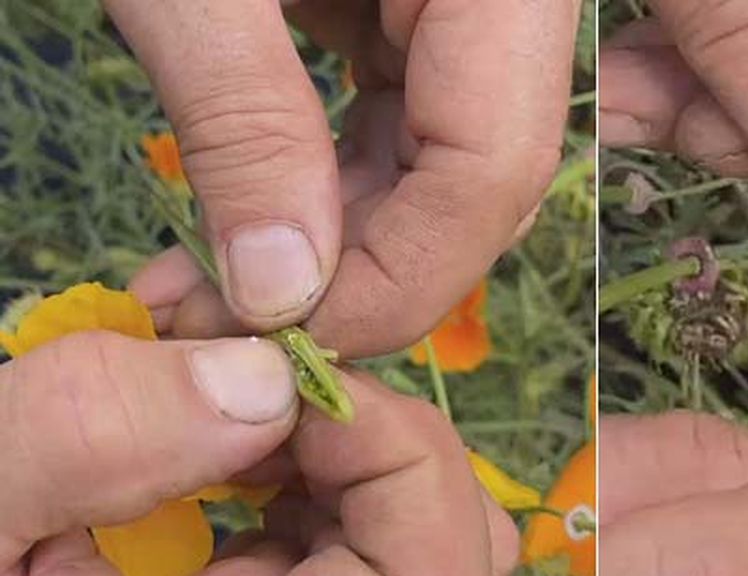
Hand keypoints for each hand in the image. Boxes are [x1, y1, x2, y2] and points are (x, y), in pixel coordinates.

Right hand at [0, 332, 515, 575]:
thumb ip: (81, 442)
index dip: (402, 460)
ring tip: (202, 387)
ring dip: (323, 440)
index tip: (286, 372)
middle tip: (238, 362)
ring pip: (402, 538)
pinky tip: (196, 434)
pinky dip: (289, 465)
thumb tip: (259, 376)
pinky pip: (338, 538)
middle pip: (447, 560)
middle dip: (363, 434)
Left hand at [108, 0, 578, 356]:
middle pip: (483, 172)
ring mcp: (465, 1)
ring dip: (344, 237)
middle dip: (368, 268)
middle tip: (241, 324)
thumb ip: (246, 120)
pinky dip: (334, 180)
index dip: (408, 275)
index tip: (298, 340)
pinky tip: (256, 216)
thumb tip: (279, 293)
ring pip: (446, 159)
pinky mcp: (414, 5)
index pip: (496, 161)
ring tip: (221, 285)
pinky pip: (403, 118)